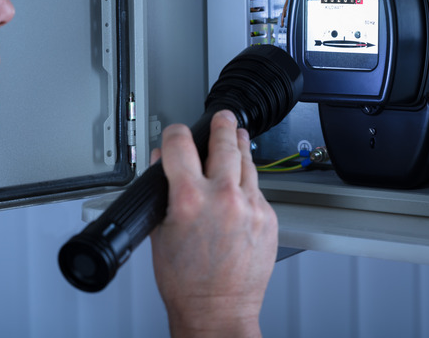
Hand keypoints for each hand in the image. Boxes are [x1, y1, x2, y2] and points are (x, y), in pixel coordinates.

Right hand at [150, 110, 277, 337]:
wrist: (218, 312)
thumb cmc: (186, 282)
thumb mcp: (158, 232)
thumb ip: (161, 191)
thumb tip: (162, 162)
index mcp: (189, 199)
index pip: (179, 144)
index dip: (173, 133)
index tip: (175, 134)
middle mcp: (223, 197)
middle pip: (223, 143)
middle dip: (220, 125)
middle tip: (221, 117)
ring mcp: (250, 207)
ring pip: (247, 162)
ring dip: (240, 145)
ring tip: (236, 135)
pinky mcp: (269, 218)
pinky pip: (258, 189)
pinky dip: (248, 182)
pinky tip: (242, 181)